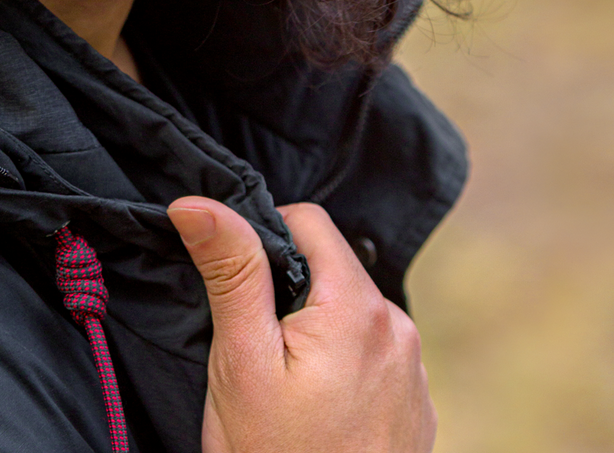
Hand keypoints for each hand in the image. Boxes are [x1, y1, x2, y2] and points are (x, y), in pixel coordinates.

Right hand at [167, 198, 435, 452]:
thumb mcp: (241, 360)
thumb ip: (231, 270)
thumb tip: (197, 201)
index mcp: (359, 308)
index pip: (309, 220)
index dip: (262, 238)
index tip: (237, 287)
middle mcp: (400, 330)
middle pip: (330, 268)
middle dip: (287, 290)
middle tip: (254, 348)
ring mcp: (414, 373)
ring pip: (349, 312)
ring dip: (314, 328)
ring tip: (283, 387)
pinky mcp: (416, 408)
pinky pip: (371, 355)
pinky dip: (339, 365)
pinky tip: (314, 411)